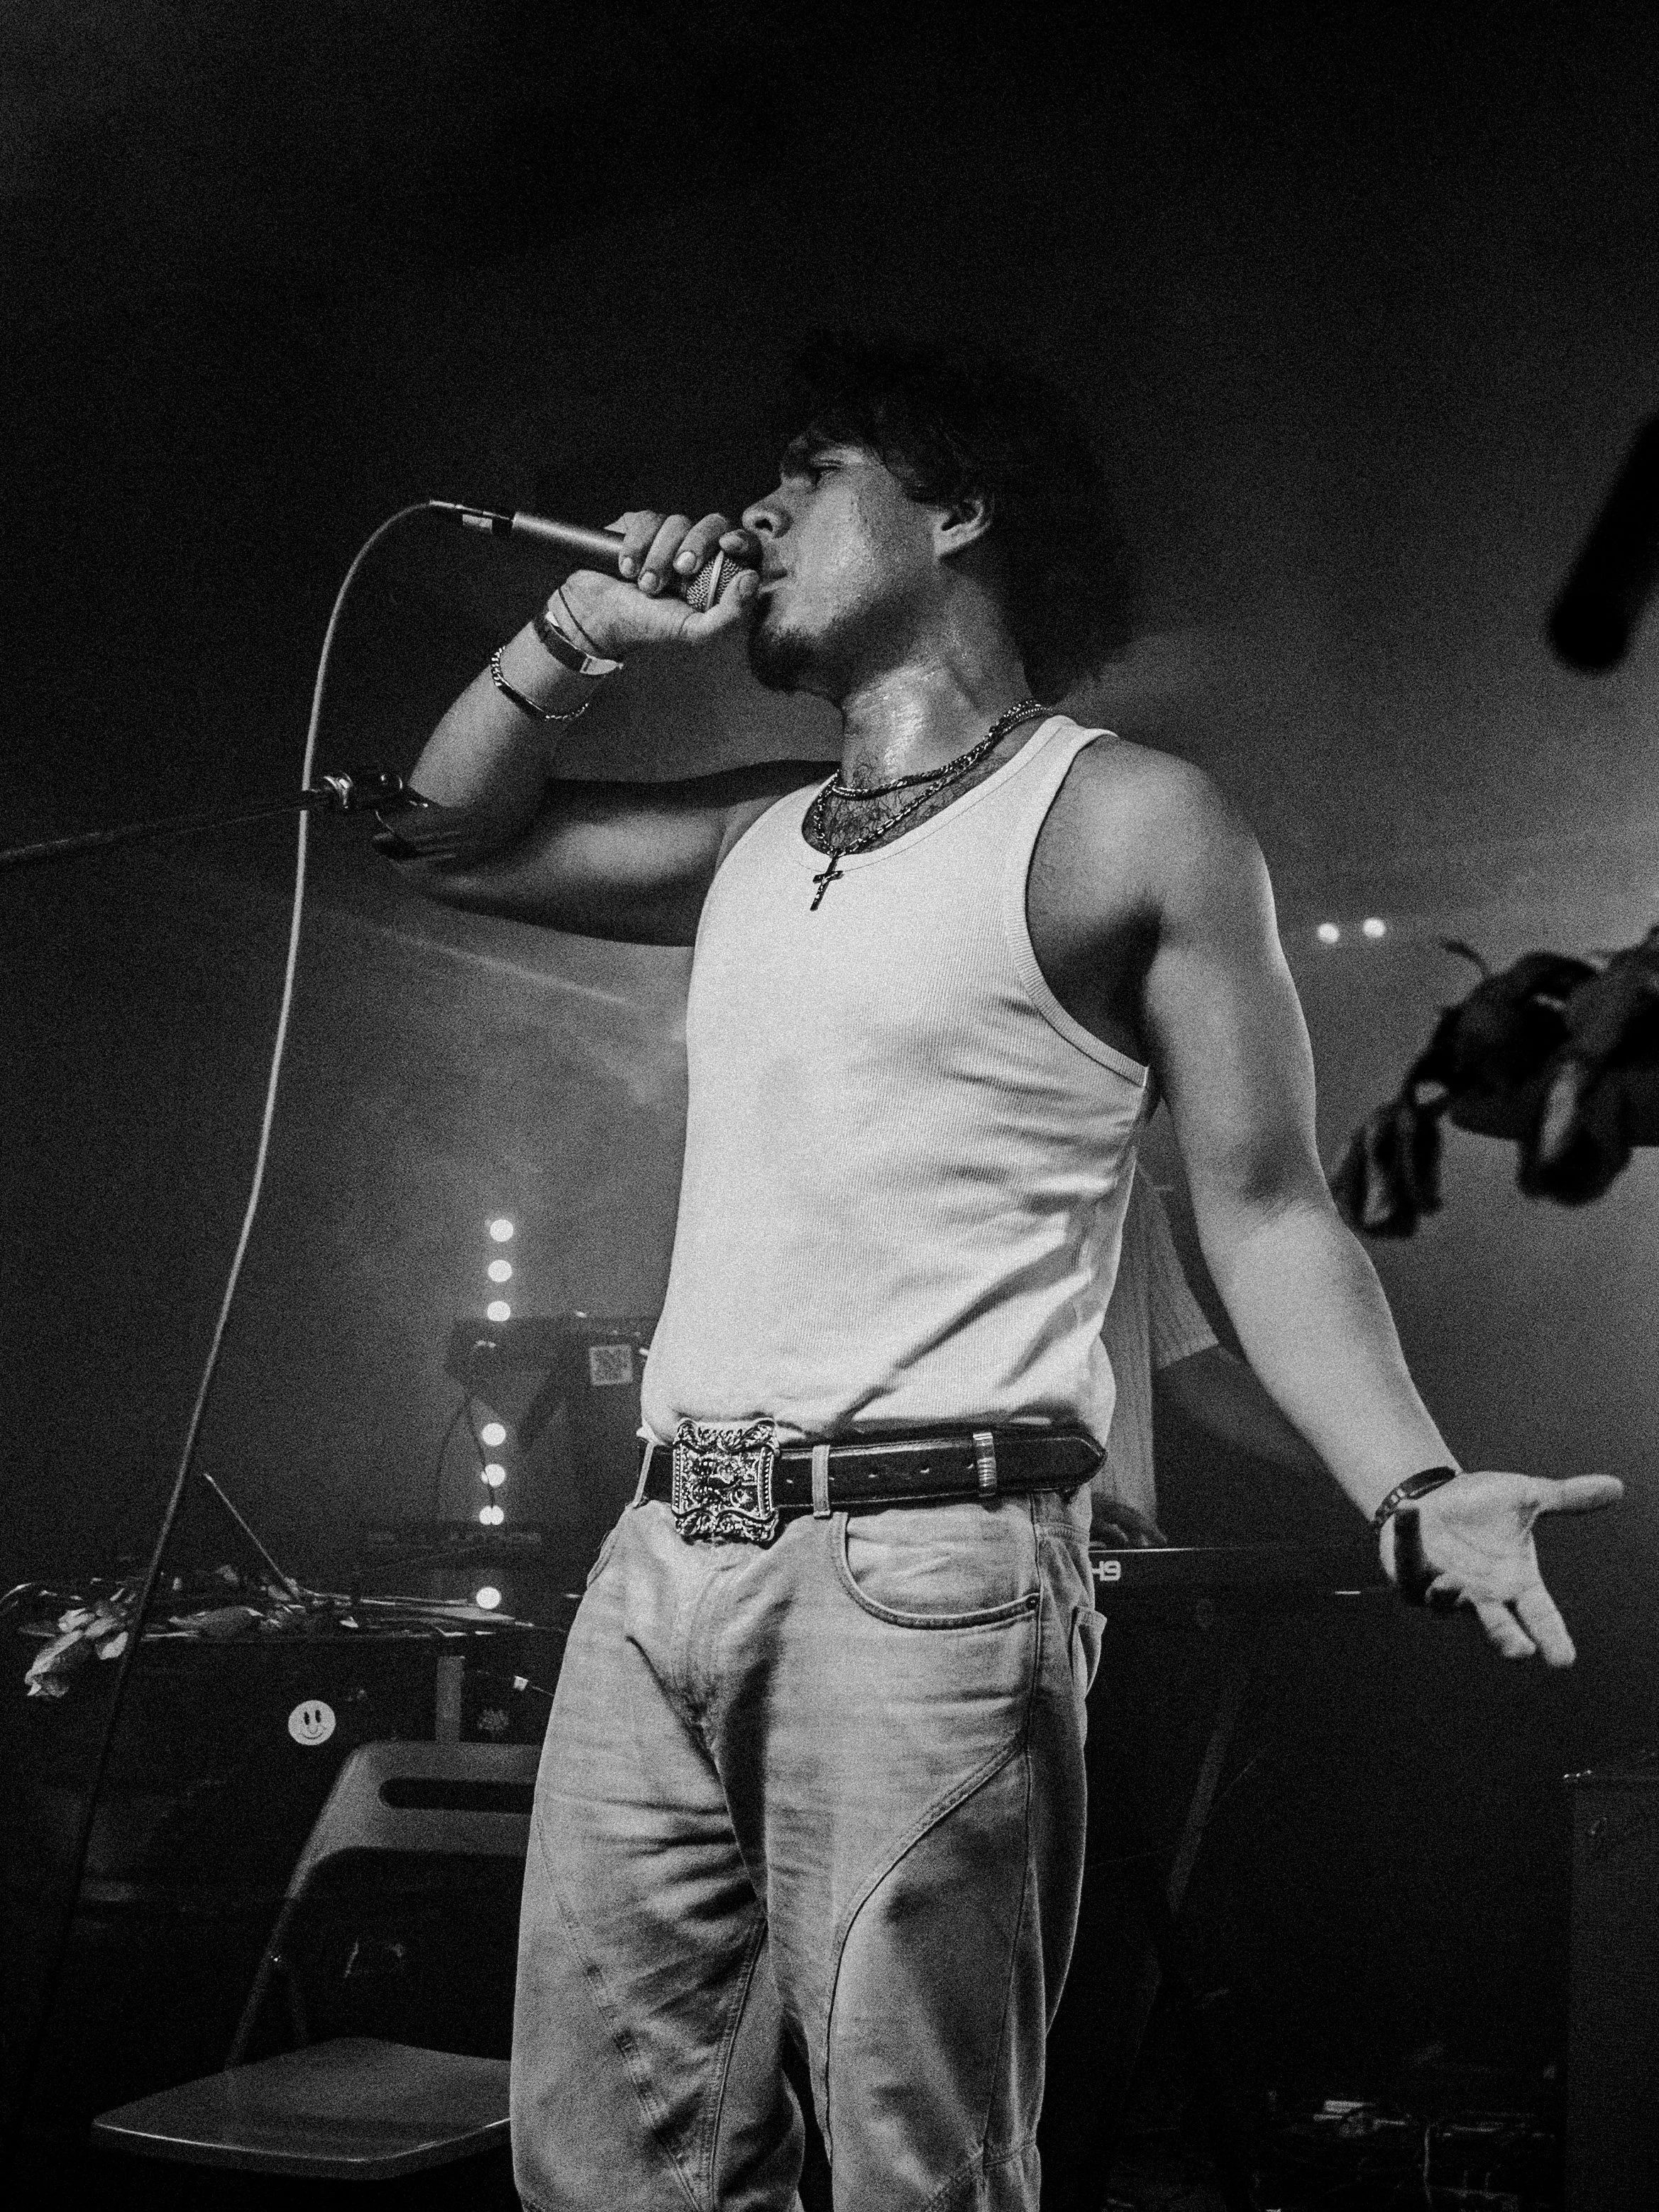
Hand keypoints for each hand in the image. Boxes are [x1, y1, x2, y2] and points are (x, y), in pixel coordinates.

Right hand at [558, 510, 759, 660]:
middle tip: (681, 571)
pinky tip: (625, 569)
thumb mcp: (694, 631)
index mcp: (716, 575)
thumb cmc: (648, 625)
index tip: (729, 546)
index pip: (744, 546)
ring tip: (645, 585)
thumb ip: (730, 616)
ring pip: (678, 521)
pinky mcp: (641, 526)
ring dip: (659, 556)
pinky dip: (636, 546)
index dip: (742, 540)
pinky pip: (648, 520)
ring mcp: (668, 537)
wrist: (599, 616)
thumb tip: (751, 579)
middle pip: (714, 523)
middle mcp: (696, 552)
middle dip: (697, 544)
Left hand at [1380, 1469, 1622, 1664]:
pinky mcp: (1407, 1575)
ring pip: (1443, 1603)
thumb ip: (1566, 1498)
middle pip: (1497, 1626)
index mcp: (1515, 1582)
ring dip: (1447, 1594)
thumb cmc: (1484, 1506)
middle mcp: (1481, 1594)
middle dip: (1506, 1639)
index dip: (1552, 1637)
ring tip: (1452, 1581)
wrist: (1437, 1496)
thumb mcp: (1526, 1497)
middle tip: (1518, 1651)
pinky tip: (1411, 1510)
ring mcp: (1442, 1588)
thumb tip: (1617, 1487)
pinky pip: (1404, 1563)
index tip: (1563, 1660)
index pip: (1540, 1614)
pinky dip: (1406, 1538)